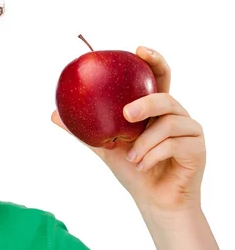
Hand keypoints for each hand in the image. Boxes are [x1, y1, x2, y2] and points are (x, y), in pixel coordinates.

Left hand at [51, 46, 206, 213]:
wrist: (154, 200)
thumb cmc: (132, 169)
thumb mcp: (104, 147)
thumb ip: (84, 130)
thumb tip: (52, 114)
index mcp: (156, 108)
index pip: (159, 77)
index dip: (153, 60)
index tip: (138, 49)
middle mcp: (176, 114)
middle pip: (166, 97)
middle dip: (146, 102)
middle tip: (126, 114)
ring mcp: (190, 130)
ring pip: (169, 123)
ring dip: (145, 142)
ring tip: (131, 157)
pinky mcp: (197, 148)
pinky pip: (174, 144)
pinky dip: (153, 155)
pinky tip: (141, 165)